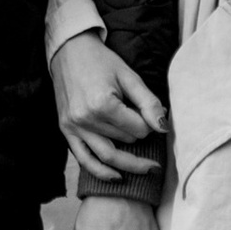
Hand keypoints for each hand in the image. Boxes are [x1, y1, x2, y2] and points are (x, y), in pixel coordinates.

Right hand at [51, 30, 168, 183]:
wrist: (69, 52)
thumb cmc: (101, 61)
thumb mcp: (129, 77)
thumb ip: (149, 103)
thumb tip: (163, 128)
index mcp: (103, 104)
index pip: (138, 129)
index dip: (149, 125)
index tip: (150, 115)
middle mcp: (86, 119)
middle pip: (125, 141)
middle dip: (140, 137)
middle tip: (150, 134)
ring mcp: (73, 128)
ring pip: (108, 156)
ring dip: (130, 164)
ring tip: (148, 169)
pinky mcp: (66, 131)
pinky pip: (84, 160)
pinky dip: (101, 172)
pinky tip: (118, 178)